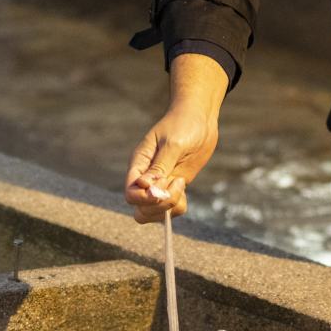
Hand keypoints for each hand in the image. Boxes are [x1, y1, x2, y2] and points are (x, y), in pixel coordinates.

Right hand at [123, 53, 227, 222]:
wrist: (199, 118)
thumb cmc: (184, 125)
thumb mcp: (173, 144)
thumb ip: (160, 167)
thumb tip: (145, 187)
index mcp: (139, 164)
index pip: (131, 193)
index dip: (145, 198)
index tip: (165, 184)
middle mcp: (146, 177)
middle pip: (140, 208)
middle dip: (158, 207)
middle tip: (177, 185)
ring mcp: (160, 183)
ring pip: (154, 212)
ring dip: (169, 207)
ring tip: (181, 183)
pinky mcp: (173, 186)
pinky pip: (171, 208)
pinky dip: (178, 206)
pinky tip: (184, 187)